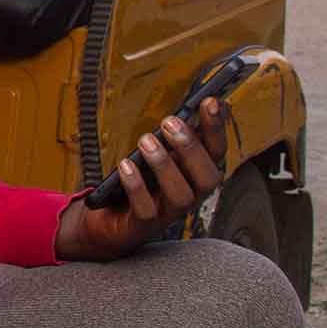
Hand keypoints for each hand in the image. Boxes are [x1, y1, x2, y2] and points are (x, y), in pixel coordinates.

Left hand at [56, 97, 228, 260]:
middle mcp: (190, 195)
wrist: (109, 218)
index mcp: (196, 175)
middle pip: (208, 179)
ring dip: (164, 164)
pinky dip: (136, 186)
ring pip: (180, 195)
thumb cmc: (142, 181)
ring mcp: (167, 212)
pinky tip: (126, 166)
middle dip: (191, 148)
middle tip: (169, 122)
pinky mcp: (143, 225)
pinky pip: (145, 210)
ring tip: (146, 140)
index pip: (217, 153)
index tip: (209, 101)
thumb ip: (183, 133)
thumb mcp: (163, 153)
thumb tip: (211, 102)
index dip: (216, 129)